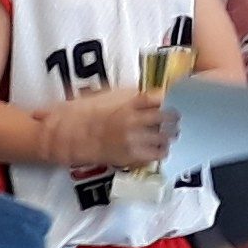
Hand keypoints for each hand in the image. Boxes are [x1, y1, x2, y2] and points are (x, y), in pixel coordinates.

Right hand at [44, 87, 172, 173]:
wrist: (71, 138)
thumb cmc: (87, 116)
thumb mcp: (106, 97)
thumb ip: (127, 95)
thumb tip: (145, 91)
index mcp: (127, 104)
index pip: (156, 97)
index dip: (169, 98)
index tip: (174, 100)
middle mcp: (133, 120)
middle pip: (167, 116)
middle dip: (174, 118)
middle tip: (176, 119)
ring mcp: (133, 139)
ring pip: (166, 136)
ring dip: (170, 135)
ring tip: (170, 134)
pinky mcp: (132, 156)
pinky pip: (157, 154)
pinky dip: (162, 150)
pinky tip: (160, 148)